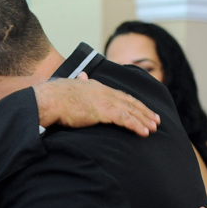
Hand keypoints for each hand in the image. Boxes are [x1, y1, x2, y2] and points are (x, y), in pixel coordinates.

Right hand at [33, 75, 159, 136]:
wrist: (49, 99)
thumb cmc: (56, 96)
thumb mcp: (71, 86)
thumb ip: (80, 82)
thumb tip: (82, 76)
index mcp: (98, 86)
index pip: (121, 95)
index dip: (135, 103)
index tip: (144, 109)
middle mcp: (105, 92)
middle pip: (131, 102)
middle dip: (145, 111)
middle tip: (157, 120)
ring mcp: (105, 101)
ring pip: (131, 110)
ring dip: (144, 120)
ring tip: (154, 128)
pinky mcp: (103, 111)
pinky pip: (125, 119)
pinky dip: (137, 125)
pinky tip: (145, 132)